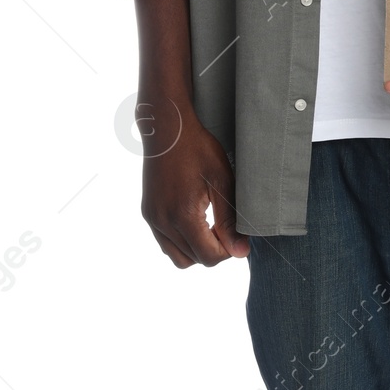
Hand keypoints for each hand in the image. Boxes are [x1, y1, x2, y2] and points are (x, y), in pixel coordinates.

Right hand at [139, 99, 249, 267]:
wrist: (168, 130)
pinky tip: (199, 220)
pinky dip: (184, 241)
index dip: (229, 251)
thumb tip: (240, 252)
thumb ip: (230, 220)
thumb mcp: (222, 182)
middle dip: (215, 251)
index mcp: (182, 215)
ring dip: (198, 249)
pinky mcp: (148, 214)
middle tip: (229, 228)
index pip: (208, 256)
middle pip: (194, 260)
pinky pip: (166, 243)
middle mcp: (162, 222)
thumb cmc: (199, 150)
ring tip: (214, 225)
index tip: (240, 235)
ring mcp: (152, 219)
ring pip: (178, 256)